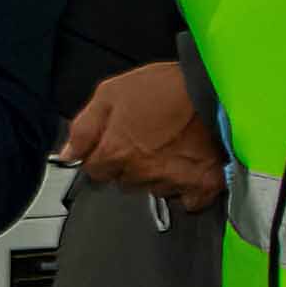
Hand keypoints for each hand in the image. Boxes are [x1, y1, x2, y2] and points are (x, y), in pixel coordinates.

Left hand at [59, 56, 225, 208]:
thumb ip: (84, 128)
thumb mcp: (112, 93)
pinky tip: (190, 166)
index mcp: (116, 151)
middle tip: (148, 139)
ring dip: (158, 175)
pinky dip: (188, 188)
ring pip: (154, 189)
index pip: (94, 171)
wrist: (217, 87)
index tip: (116, 144)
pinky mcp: (204, 185)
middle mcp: (142, 172)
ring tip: (173, 146)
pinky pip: (189, 200)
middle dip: (130, 165)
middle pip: (124, 182)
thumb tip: (67, 154)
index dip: (102, 156)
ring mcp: (173, 181)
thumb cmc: (168, 86)